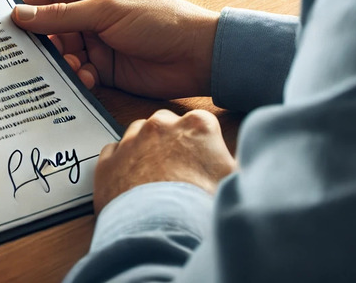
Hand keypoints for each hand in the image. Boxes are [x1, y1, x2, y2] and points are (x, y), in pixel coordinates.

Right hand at [12, 0, 218, 99]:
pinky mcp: (105, 69)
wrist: (198, 56)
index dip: (27, 9)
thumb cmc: (159, 20)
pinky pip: (78, 73)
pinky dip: (77, 77)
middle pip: (51, 28)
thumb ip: (61, 15)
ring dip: (63, 63)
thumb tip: (20, 14)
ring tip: (73, 67)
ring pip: (63, 54)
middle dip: (43, 43)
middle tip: (30, 56)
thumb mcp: (106, 11)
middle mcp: (92, 15)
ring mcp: (98, 42)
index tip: (5, 24)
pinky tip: (87, 78)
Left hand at [94, 109, 235, 211]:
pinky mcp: (108, 162)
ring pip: (136, 134)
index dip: (202, 143)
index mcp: (197, 126)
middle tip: (179, 169)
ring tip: (155, 178)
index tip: (203, 158)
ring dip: (144, 149)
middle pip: (166, 123)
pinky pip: (113, 154)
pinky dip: (121, 164)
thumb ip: (235, 164)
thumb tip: (248, 161)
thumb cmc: (201, 208)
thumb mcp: (235, 182)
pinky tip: (131, 183)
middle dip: (171, 140)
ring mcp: (130, 141)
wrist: (162, 231)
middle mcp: (160, 126)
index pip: (201, 123)